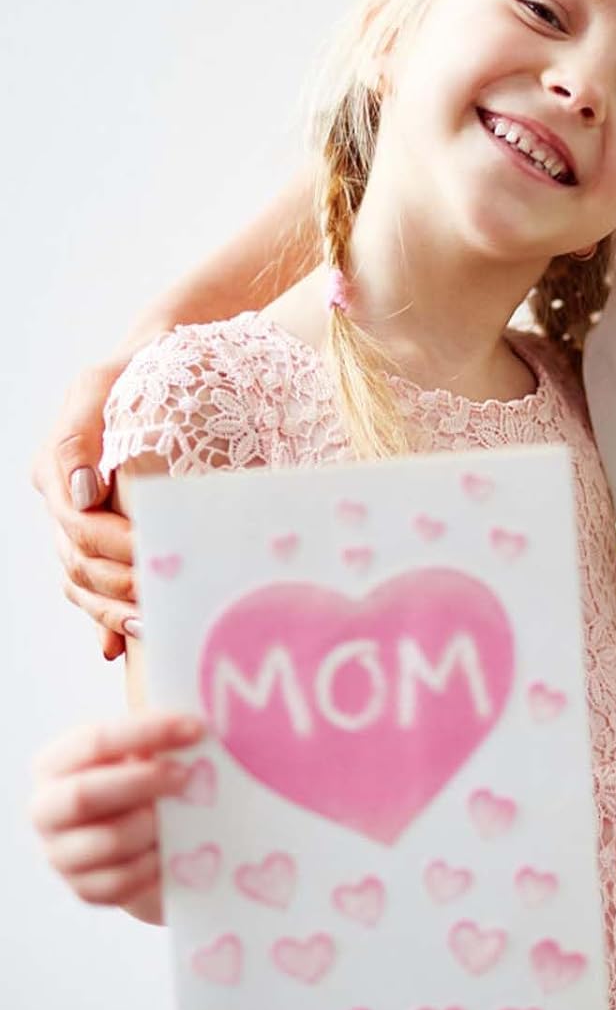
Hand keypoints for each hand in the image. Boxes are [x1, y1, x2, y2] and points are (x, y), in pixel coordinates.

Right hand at [30, 710, 205, 924]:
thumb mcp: (149, 752)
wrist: (143, 837)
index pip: (95, 742)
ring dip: (155, 826)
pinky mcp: (85, 889)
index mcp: (57, 763)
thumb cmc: (147, 779)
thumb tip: (198, 732)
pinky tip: (175, 849)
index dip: (147, 732)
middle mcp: (47, 808)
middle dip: (145, 782)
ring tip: (185, 815)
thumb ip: (162, 740)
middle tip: (188, 776)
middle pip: (85, 795)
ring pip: (108, 841)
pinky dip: (156, 864)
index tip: (196, 729)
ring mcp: (61, 854)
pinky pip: (122, 880)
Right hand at [32, 354, 138, 658]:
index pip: (79, 523)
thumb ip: (80, 435)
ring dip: (112, 608)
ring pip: (81, 579)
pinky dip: (101, 617)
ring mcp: (77, 522)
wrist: (155, 363)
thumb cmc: (131, 369)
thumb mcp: (99, 385)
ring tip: (154, 624)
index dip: (115, 545)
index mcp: (56, 468)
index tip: (155, 553)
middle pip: (80, 560)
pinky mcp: (100, 535)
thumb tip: (83, 493)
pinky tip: (118, 646)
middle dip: (120, 583)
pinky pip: (90, 585)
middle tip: (164, 598)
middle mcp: (62, 500)